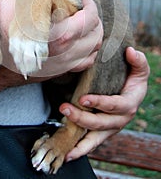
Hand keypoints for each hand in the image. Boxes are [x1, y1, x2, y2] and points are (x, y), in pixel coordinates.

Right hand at [0, 0, 102, 75]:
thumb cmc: (4, 32)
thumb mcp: (14, 4)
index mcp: (57, 36)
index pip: (89, 20)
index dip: (91, 6)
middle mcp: (65, 54)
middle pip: (95, 35)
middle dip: (94, 18)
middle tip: (85, 9)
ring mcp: (65, 65)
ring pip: (94, 49)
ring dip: (94, 33)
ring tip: (85, 22)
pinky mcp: (62, 71)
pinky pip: (87, 62)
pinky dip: (90, 50)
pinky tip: (81, 40)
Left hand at [59, 47, 149, 161]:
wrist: (133, 91)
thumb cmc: (134, 78)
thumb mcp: (139, 68)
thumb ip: (138, 61)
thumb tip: (131, 52)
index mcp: (129, 103)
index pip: (114, 105)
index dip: (99, 103)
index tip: (83, 99)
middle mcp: (120, 119)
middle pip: (101, 123)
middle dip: (82, 118)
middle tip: (65, 108)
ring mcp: (111, 127)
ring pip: (96, 137)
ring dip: (79, 140)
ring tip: (65, 144)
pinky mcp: (103, 132)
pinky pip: (92, 143)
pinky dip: (81, 150)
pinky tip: (68, 154)